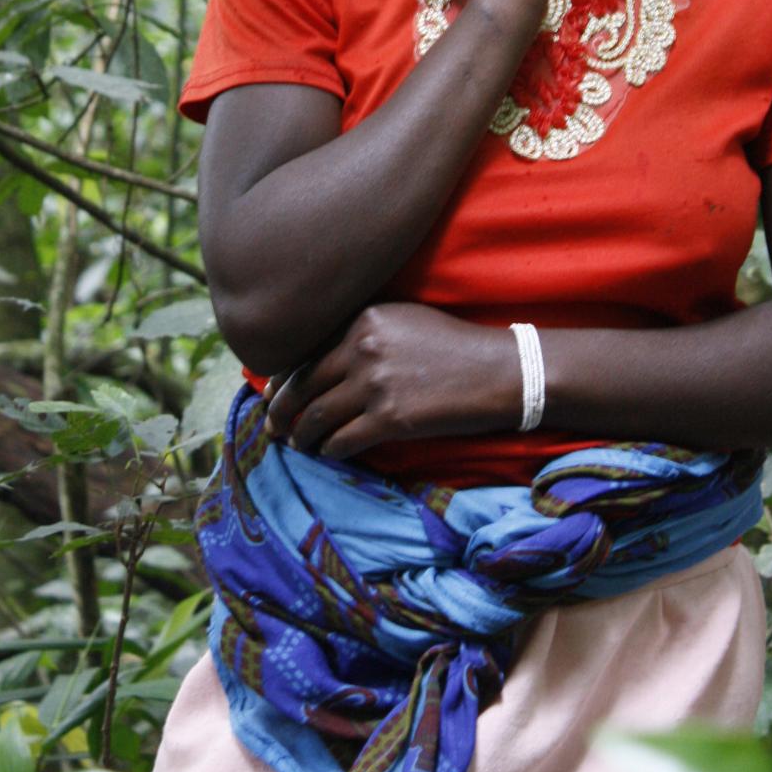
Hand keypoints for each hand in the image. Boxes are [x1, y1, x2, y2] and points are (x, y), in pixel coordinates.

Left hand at [263, 303, 518, 459]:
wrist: (498, 371)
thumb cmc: (454, 345)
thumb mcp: (403, 320)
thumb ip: (362, 332)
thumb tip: (319, 360)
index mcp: (363, 318)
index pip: (305, 352)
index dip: (284, 379)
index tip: (273, 394)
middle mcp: (362, 347)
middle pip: (302, 386)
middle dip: (281, 411)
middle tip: (273, 426)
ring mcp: (374, 384)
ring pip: (315, 417)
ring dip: (301, 436)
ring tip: (298, 444)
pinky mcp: (390, 418)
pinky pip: (341, 441)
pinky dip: (329, 451)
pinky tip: (328, 453)